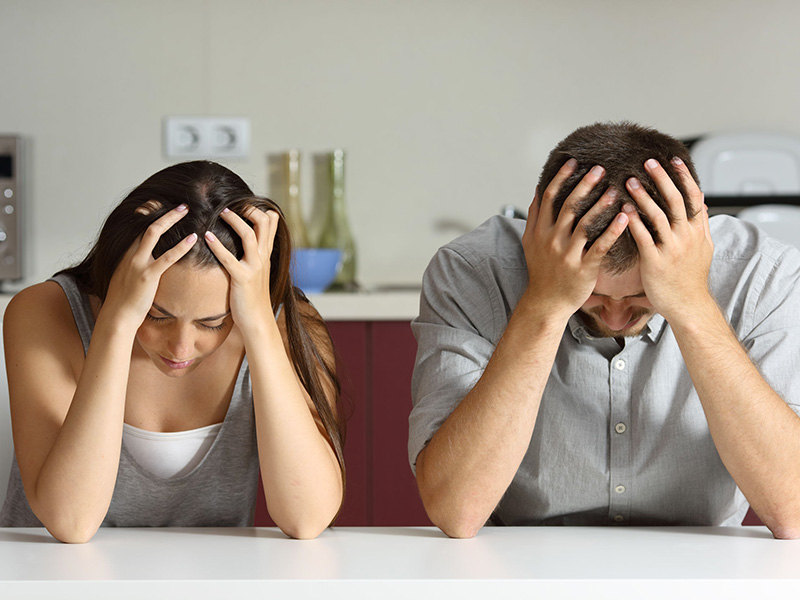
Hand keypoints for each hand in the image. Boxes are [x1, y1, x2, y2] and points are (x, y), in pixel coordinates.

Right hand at [103, 204, 197, 329]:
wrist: (117, 317)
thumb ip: (135, 267)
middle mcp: (130, 254)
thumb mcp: (127, 279)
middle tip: (182, 204)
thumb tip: (145, 265)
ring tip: (187, 210)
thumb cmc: (124, 301)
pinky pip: (167, 257)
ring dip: (171, 218)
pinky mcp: (148, 276)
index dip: (149, 214)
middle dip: (163, 211)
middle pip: (146, 224)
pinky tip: (193, 238)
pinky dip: (181, 246)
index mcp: (126, 254)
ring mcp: (138, 264)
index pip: (138, 227)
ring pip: (154, 233)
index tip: (160, 204)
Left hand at [204, 206, 279, 332]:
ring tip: (221, 211)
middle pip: (263, 223)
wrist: (258, 321)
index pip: (270, 223)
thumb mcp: (257, 272)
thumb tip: (247, 244)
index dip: (258, 209)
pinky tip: (206, 237)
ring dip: (234, 220)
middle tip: (232, 202)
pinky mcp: (243, 279)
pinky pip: (230, 259)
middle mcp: (262, 258)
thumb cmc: (253, 297)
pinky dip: (218, 246)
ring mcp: (254, 267)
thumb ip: (254, 256)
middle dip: (249, 209)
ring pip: (249, 235)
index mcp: (265, 254)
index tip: (243, 202)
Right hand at [522, 159, 629, 318]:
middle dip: (584, 185)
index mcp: (539, 231)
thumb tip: (538, 189)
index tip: (573, 162)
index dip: (561, 178)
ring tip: (616, 189)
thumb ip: (534, 216)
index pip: (549, 198)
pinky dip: (612, 232)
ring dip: (600, 205)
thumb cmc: (542, 271)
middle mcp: (552, 240)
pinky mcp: (583, 268)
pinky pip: (599, 247)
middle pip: (568, 206)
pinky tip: (624, 218)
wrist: (546, 302)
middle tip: (600, 168)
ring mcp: (567, 255)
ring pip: (585, 224)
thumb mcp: (530, 242)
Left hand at [623, 158, 713, 321]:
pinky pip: (643, 237)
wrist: (688, 305)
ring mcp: (672, 248)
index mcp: (698, 231)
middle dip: (662, 178)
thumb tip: (703, 204)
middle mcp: (687, 236)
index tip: (674, 159)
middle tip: (648, 162)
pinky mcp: (655, 261)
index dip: (684, 176)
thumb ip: (701, 225)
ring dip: (643, 196)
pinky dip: (633, 222)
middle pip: (676, 200)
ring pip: (658, 215)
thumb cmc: (690, 278)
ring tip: (630, 181)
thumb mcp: (703, 249)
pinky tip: (623, 210)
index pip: (694, 196)